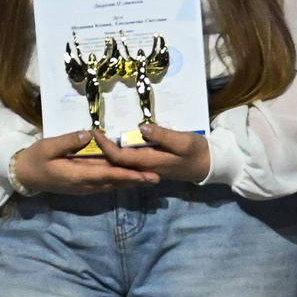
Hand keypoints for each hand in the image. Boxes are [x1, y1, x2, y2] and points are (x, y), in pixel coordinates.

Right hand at [10, 131, 159, 194]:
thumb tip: (89, 134)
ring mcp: (85, 187)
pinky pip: (106, 184)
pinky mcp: (84, 186)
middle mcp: (85, 185)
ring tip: (152, 179)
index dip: (128, 175)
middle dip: (136, 181)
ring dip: (132, 183)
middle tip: (158, 178)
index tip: (145, 175)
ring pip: (112, 185)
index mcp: (77, 175)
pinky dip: (121, 182)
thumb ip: (68, 142)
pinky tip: (132, 179)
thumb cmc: (35, 159)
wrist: (24, 175)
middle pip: (115, 183)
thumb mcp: (47, 147)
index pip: (108, 175)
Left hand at [97, 123, 211, 183]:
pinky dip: (116, 155)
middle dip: (99, 151)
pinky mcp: (150, 166)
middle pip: (115, 163)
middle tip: (87, 135)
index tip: (94, 132)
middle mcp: (145, 168)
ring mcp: (147, 168)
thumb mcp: (184, 141)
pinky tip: (111, 146)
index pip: (119, 157)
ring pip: (120, 164)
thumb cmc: (197, 152)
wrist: (209, 165)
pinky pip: (128, 162)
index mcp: (150, 161)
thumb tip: (142, 128)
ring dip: (106, 153)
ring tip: (95, 140)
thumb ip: (163, 136)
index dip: (105, 146)